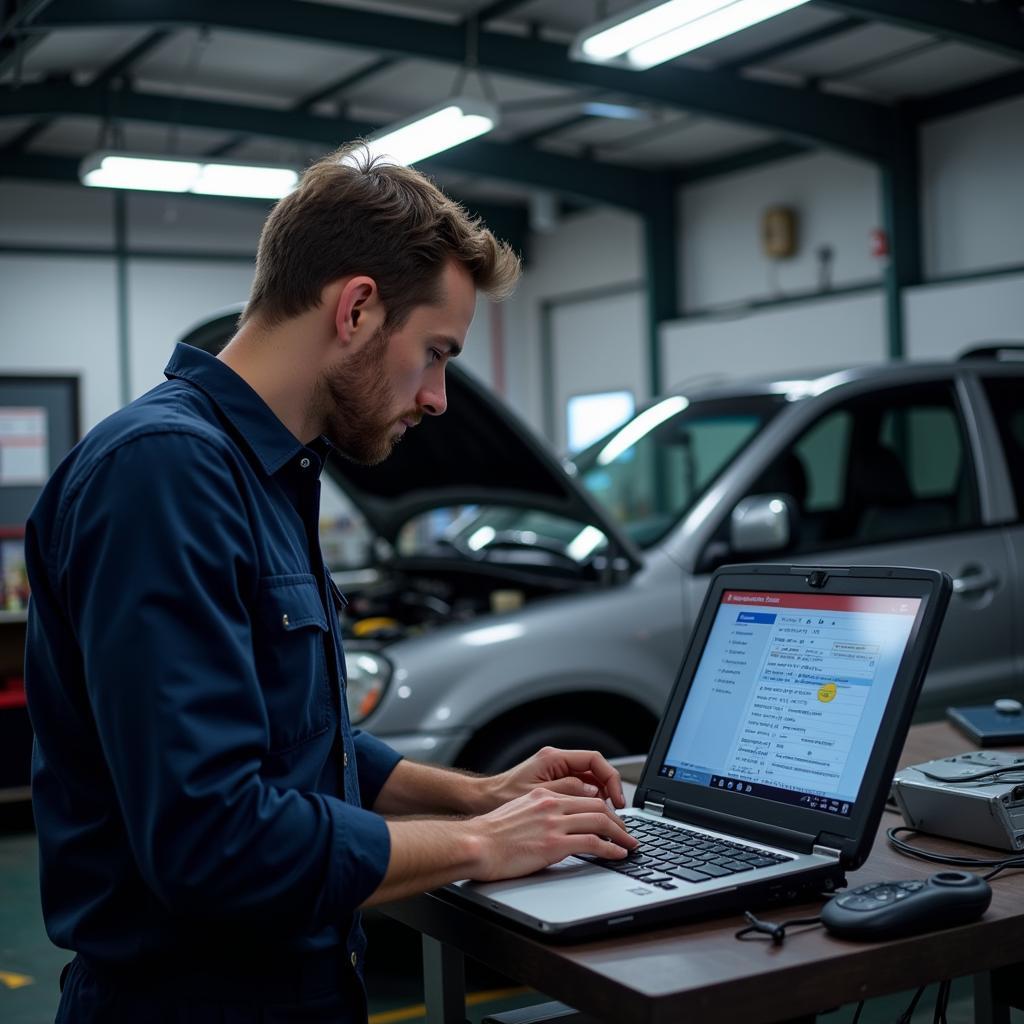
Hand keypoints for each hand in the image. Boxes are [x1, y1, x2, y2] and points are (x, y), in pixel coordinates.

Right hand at [463, 787, 638, 881]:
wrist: (475, 845)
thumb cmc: (489, 835)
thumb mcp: (517, 811)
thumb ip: (539, 812)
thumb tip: (553, 825)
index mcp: (543, 794)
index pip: (583, 793)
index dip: (603, 805)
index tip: (610, 817)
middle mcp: (551, 804)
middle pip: (597, 804)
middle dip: (617, 819)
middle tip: (626, 832)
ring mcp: (554, 823)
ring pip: (600, 820)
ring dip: (620, 834)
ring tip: (629, 844)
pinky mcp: (554, 844)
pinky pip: (593, 842)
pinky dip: (611, 849)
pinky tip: (618, 855)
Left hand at [481, 746, 626, 811]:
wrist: (481, 803)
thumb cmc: (501, 798)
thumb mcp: (538, 796)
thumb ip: (568, 792)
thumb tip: (594, 796)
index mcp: (553, 758)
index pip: (594, 761)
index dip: (611, 779)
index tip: (618, 800)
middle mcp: (555, 761)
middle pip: (595, 771)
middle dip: (611, 791)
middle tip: (619, 814)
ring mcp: (554, 773)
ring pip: (589, 782)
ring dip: (601, 799)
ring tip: (608, 820)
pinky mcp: (552, 786)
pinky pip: (579, 790)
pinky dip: (589, 804)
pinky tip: (592, 820)